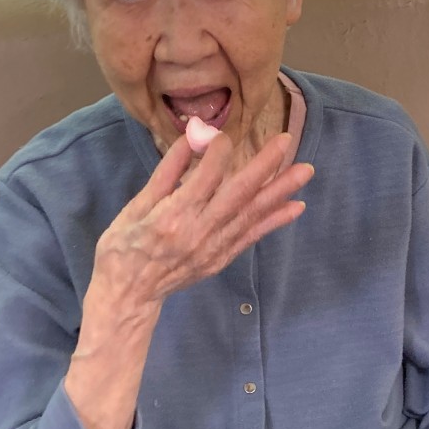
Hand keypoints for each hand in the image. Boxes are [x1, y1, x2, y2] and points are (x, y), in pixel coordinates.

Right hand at [89, 129, 312, 318]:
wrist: (128, 295)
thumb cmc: (123, 247)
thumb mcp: (135, 207)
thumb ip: (166, 174)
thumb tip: (191, 140)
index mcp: (173, 216)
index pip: (206, 176)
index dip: (219, 151)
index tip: (225, 133)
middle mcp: (199, 232)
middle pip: (238, 193)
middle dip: (264, 166)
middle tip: (286, 141)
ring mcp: (214, 248)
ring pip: (251, 214)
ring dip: (279, 191)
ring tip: (304, 171)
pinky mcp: (221, 259)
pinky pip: (251, 236)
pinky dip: (274, 220)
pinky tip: (295, 206)